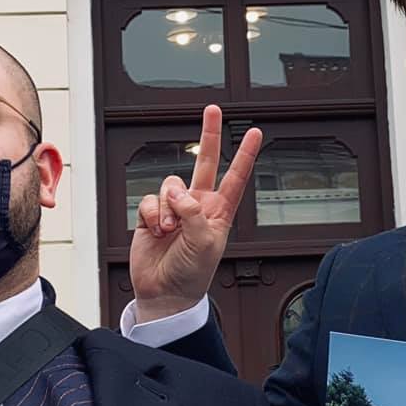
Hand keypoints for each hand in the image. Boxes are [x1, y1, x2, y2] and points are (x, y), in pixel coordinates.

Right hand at [129, 104, 262, 321]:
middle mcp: (197, 205)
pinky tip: (155, 230)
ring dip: (167, 206)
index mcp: (219, 212)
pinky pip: (149, 199)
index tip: (256, 133)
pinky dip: (151, 214)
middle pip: (205, 162)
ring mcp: (174, 209)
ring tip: (168, 229)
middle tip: (213, 111)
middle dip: (209, 135)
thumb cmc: (192, 275)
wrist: (164, 294)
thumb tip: (177, 192)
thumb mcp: (204, 244)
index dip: (245, 155)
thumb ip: (193, 213)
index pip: (236, 177)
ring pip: (170, 183)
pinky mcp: (151, 215)